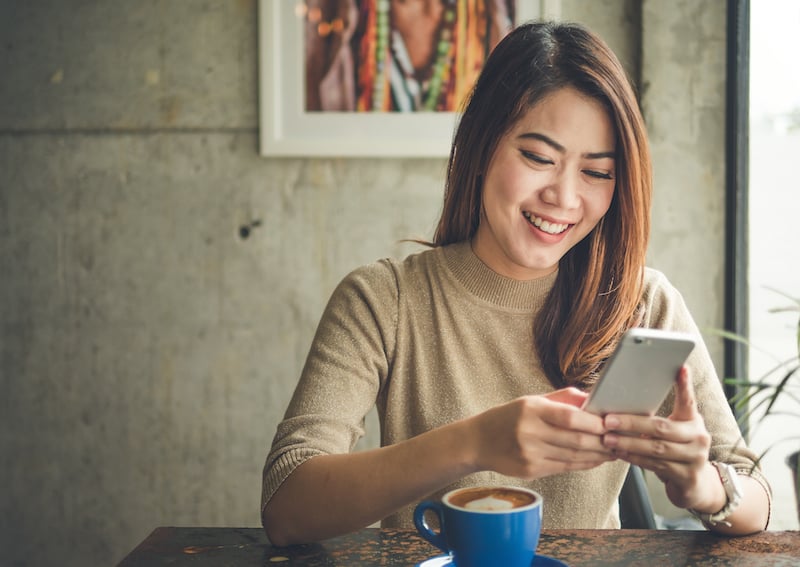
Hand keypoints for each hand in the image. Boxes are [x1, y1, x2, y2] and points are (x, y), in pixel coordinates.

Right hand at [472, 387, 615, 479]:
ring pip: (573, 456)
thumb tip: (591, 398)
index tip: (611, 422)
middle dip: (602, 442)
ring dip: (598, 455)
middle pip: (575, 440)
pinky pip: (565, 468)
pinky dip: (584, 464)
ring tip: (613, 451)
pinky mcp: (531, 470)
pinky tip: (595, 460)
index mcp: (531, 409)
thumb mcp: (530, 400)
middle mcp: (530, 432)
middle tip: (619, 439)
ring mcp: (530, 453)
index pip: (569, 417)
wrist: (478, 441)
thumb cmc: (509, 417)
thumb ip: (561, 398)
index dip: (594, 422)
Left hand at [601, 367, 716, 509]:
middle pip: (662, 427)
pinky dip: (634, 458)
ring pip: (656, 448)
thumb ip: (658, 418)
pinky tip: (619, 453)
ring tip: (607, 439)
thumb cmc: (676, 449)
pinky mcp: (687, 477)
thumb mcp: (674, 431)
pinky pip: (654, 465)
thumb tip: (625, 401)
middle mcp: (699, 437)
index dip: (684, 385)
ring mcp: (695, 458)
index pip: (688, 401)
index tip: (680, 368)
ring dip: (628, 443)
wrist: (695, 484)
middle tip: (608, 420)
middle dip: (632, 423)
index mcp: (693, 421)